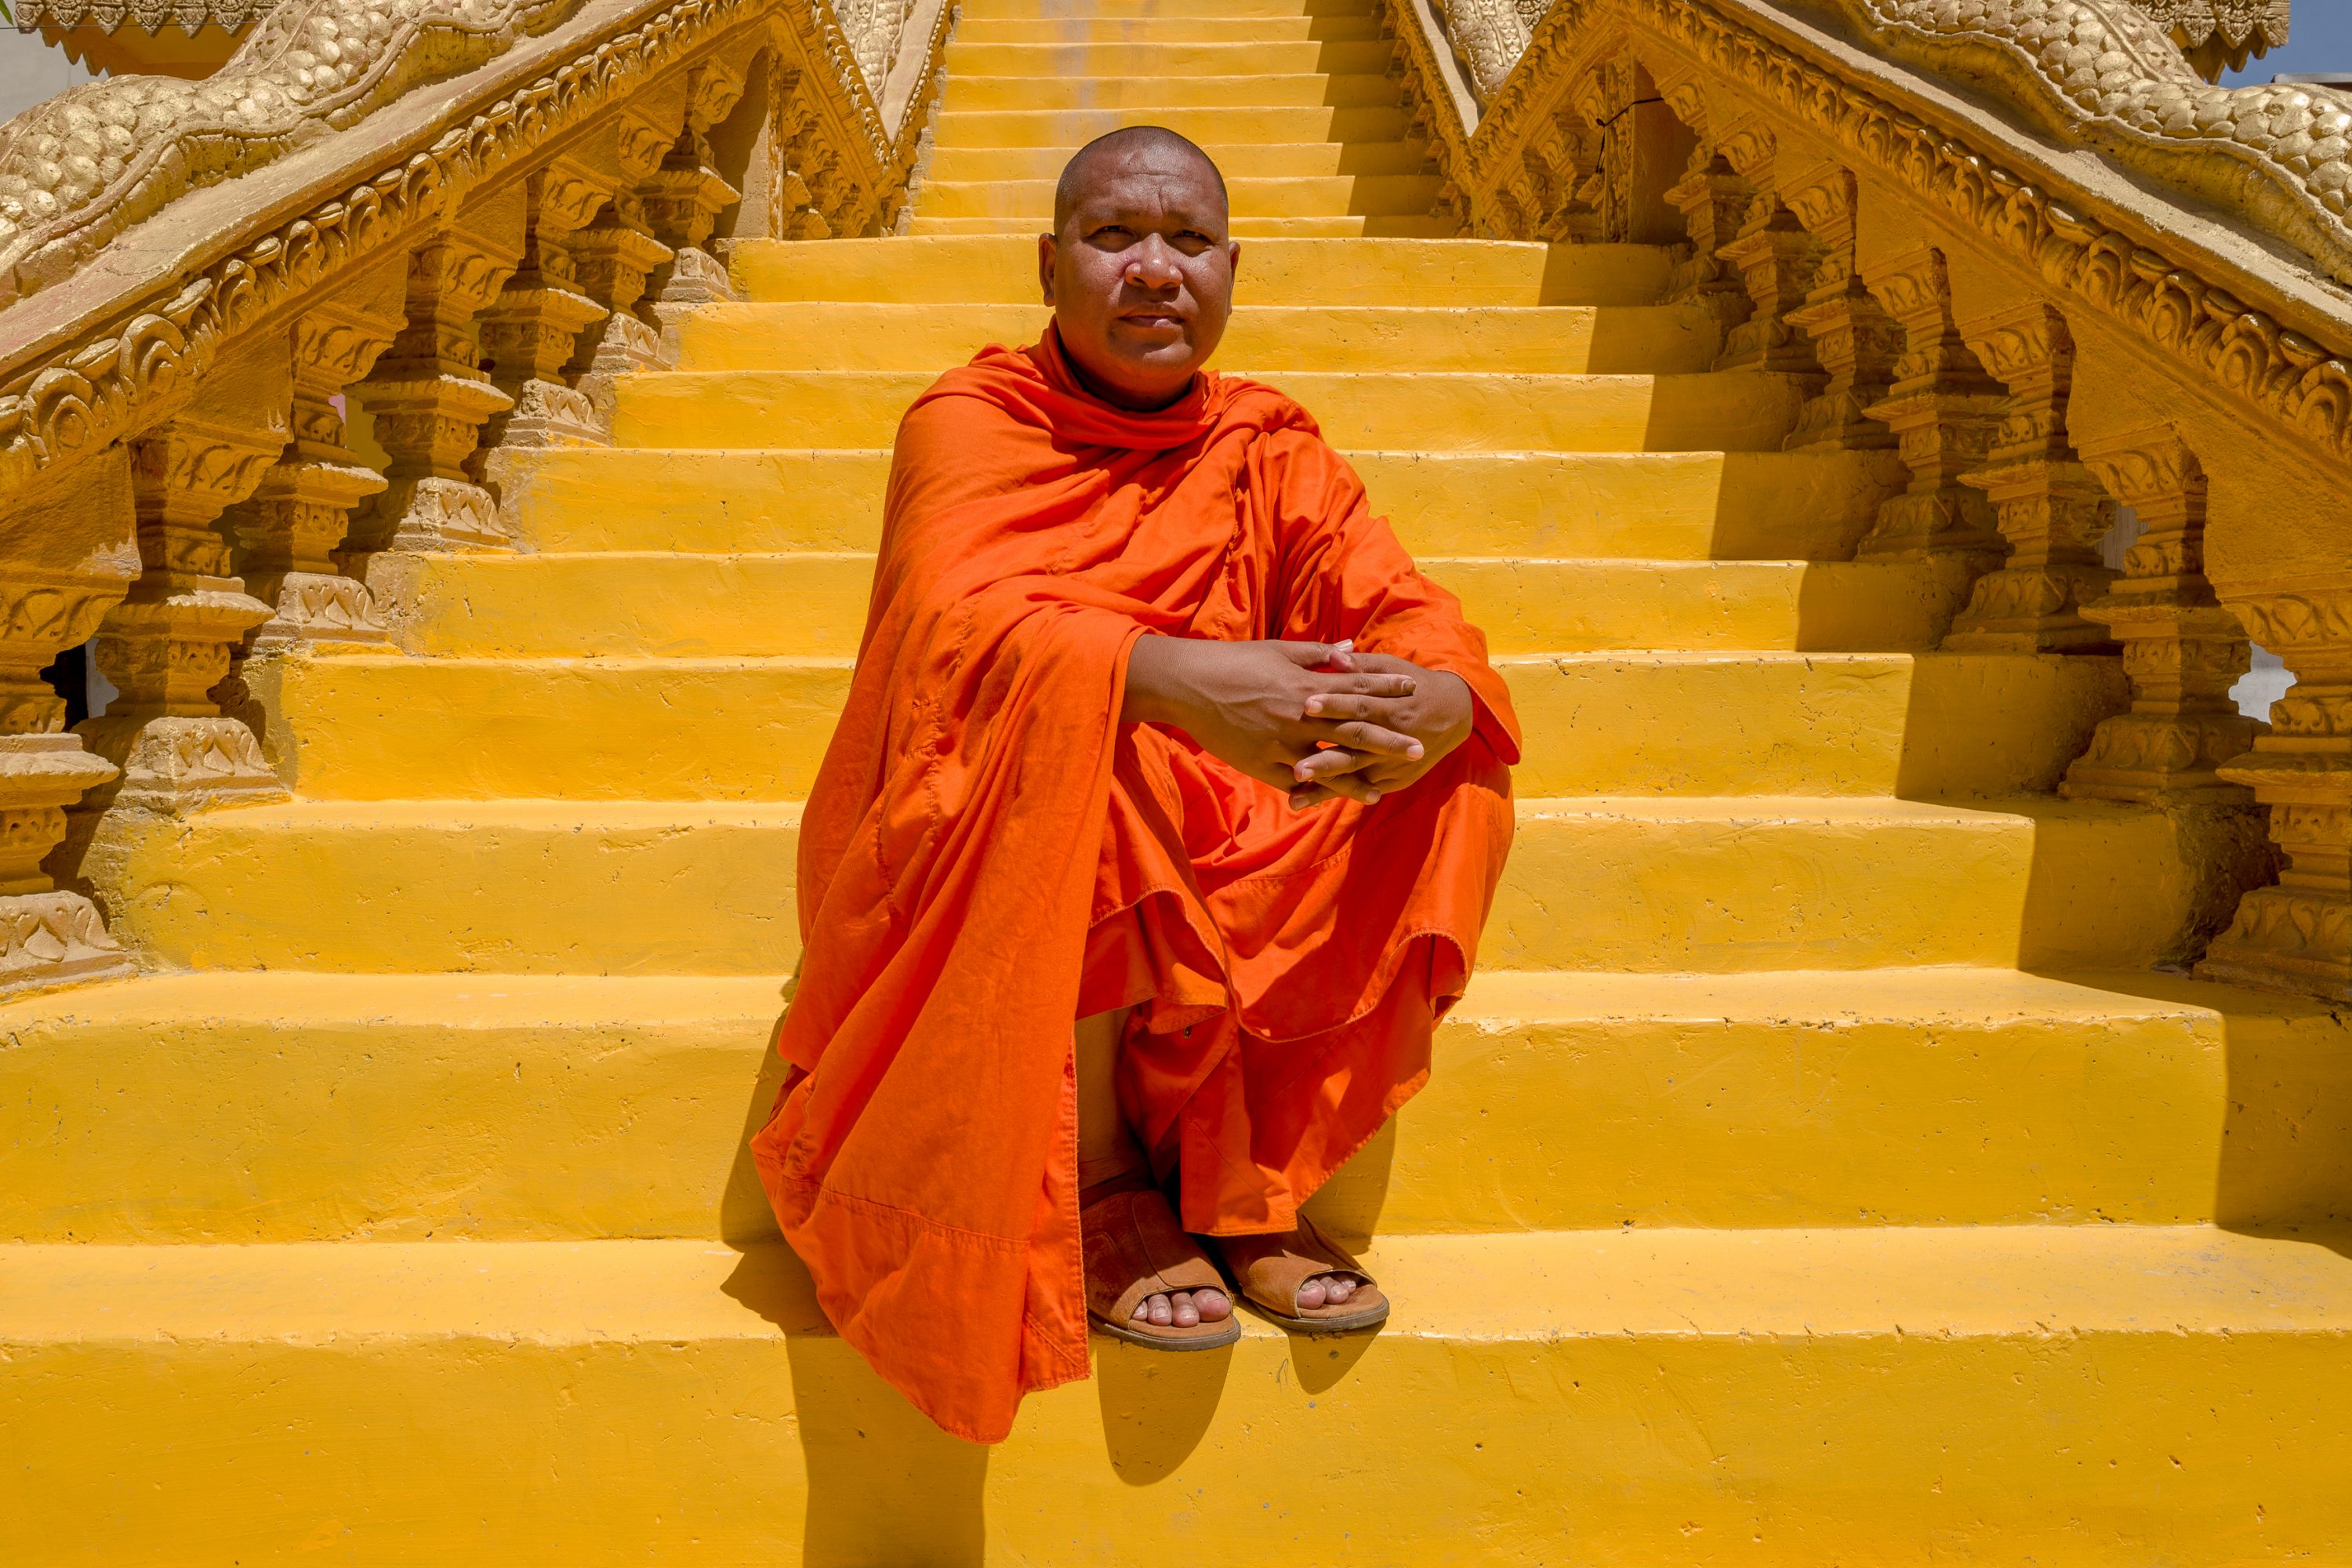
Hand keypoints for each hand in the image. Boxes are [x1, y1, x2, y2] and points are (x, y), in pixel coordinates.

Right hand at [1121, 637, 1419, 805]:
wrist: (1189, 686)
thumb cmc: (1234, 662)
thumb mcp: (1278, 651)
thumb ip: (1318, 654)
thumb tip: (1352, 652)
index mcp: (1305, 686)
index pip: (1356, 689)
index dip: (1386, 691)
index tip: (1413, 692)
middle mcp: (1299, 718)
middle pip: (1353, 733)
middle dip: (1387, 742)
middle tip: (1418, 750)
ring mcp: (1281, 745)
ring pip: (1328, 767)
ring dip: (1357, 779)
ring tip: (1381, 791)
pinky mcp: (1261, 765)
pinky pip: (1295, 783)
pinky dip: (1316, 792)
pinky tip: (1333, 799)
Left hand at [1288, 649, 1473, 807]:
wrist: (1453, 713)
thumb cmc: (1414, 686)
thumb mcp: (1393, 668)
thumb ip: (1362, 666)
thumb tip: (1334, 656)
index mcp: (1390, 706)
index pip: (1359, 705)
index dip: (1334, 705)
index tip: (1306, 706)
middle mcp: (1391, 738)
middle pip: (1355, 750)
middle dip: (1325, 761)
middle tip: (1296, 769)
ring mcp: (1392, 764)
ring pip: (1355, 777)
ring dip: (1325, 787)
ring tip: (1296, 797)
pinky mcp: (1393, 780)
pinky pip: (1363, 790)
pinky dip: (1336, 795)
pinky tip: (1309, 801)